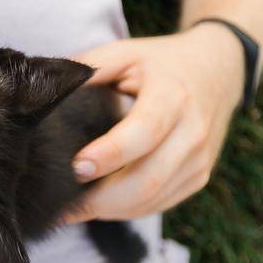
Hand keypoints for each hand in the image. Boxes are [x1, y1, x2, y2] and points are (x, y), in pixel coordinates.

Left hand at [59, 23, 245, 223]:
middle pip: (148, 179)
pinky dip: (128, 210)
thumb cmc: (162, 62)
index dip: (110, 155)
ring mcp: (200, 159)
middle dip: (102, 200)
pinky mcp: (200, 177)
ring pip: (152, 200)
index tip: (77, 167)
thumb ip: (88, 68)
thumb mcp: (126, 52)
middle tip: (64, 205)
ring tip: (75, 208)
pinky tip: (102, 204)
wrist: (217, 71)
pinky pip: (160, 204)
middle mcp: (192, 132)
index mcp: (173, 96)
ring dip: (111, 210)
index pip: (143, 133)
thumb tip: (45, 89)